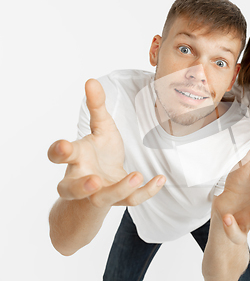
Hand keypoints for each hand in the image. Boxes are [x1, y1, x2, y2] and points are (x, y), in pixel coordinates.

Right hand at [47, 79, 164, 207]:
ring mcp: (99, 193)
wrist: (102, 184)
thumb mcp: (101, 128)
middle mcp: (81, 179)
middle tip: (94, 181)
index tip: (64, 146)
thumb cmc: (98, 153)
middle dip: (80, 186)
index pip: (59, 156)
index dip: (58, 151)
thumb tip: (91, 80)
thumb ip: (97, 107)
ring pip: (101, 199)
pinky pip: (131, 200)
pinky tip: (160, 178)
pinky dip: (146, 191)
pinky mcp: (118, 200)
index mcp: (75, 157)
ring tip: (135, 175)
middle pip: (70, 189)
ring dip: (117, 190)